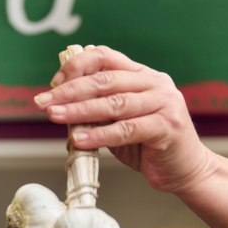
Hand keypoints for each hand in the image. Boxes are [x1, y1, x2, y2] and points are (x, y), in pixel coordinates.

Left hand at [33, 45, 210, 193]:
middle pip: (105, 80)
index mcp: (141, 75)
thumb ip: (97, 109)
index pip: (105, 57)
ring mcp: (164, 103)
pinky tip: (78, 139)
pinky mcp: (167, 127)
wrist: (184, 170)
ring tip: (55, 116)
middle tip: (43, 102)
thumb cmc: (146, 145)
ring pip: (114, 103)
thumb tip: (58, 105)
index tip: (53, 84)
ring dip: (79, 110)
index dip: (76, 67)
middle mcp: (155, 83)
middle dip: (69, 91)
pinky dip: (99, 135)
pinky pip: (126, 129)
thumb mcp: (117, 121)